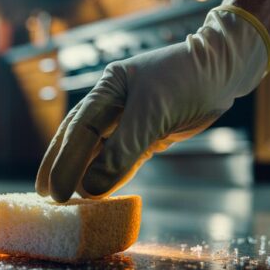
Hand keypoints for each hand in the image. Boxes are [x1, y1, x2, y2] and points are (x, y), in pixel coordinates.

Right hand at [35, 6, 269, 201]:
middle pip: (80, 140)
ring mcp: (130, 118)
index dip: (64, 163)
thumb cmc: (187, 80)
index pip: (79, 130)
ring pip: (99, 151)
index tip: (55, 192)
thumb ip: (122, 153)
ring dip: (84, 174)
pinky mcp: (148, 132)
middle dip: (62, 168)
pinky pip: (123, 157)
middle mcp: (113, 103)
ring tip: (66, 199)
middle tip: (45, 197)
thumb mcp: (152, 114)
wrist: (224, 70)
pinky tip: (98, 191)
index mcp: (108, 88)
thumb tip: (92, 190)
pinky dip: (111, 173)